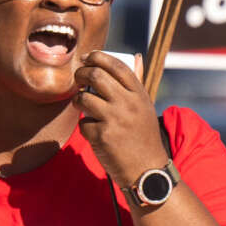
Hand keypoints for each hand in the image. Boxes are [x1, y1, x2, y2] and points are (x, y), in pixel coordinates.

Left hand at [74, 50, 164, 190]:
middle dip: (81, 73)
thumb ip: (136, 83)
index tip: (87, 58)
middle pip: (96, 75)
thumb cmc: (143, 135)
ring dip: (78, 99)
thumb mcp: (145, 107)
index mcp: (139, 94)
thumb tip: (136, 56)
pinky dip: (85, 126)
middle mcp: (128, 104)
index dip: (98, 57)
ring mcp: (114, 119)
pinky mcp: (102, 136)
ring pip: (84, 97)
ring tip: (82, 104)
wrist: (146, 170)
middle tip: (78, 78)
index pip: (117, 65)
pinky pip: (83, 122)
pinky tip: (95, 132)